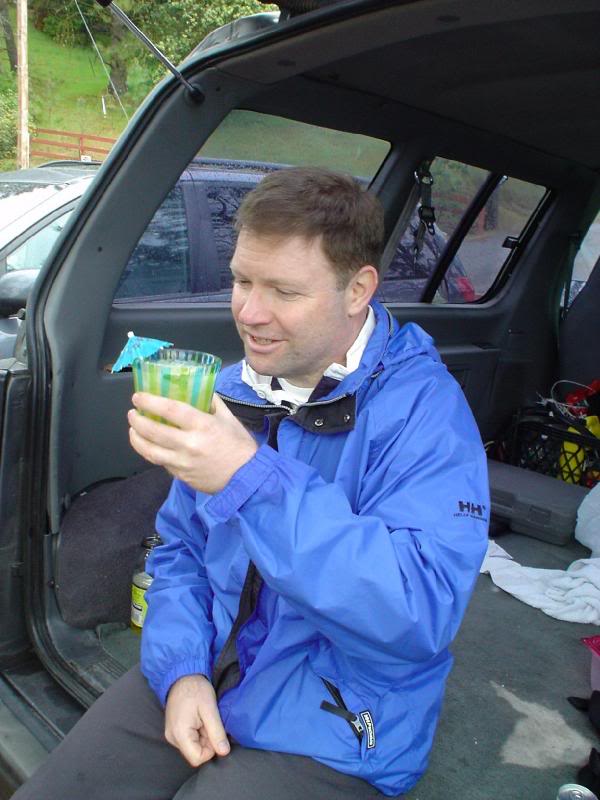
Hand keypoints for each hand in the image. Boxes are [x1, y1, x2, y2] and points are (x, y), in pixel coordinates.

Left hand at [128, 392, 257, 493]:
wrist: (246, 478)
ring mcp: (183, 462)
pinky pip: (161, 462)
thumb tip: (198, 389)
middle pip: (154, 431)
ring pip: (150, 451)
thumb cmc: (239, 445)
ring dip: (137, 439)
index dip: (150, 402)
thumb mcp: (229, 418)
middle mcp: (189, 444)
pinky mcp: (181, 476)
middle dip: (137, 420)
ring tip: (133, 430)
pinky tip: (149, 445)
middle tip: (132, 413)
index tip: (138, 397)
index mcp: (202, 425)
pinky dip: (152, 452)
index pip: (170, 410)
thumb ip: (212, 402)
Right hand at [165, 674, 229, 766]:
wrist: (182, 676)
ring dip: (203, 736)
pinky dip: (197, 732)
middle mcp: (172, 738)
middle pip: (195, 753)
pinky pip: (189, 740)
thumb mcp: (210, 709)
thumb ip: (216, 732)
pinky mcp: (174, 731)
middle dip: (207, 741)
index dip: (211, 749)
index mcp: (180, 734)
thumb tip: (224, 752)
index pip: (197, 758)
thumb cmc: (196, 689)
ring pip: (193, 746)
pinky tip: (198, 718)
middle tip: (209, 721)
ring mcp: (171, 735)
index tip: (214, 731)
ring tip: (203, 718)